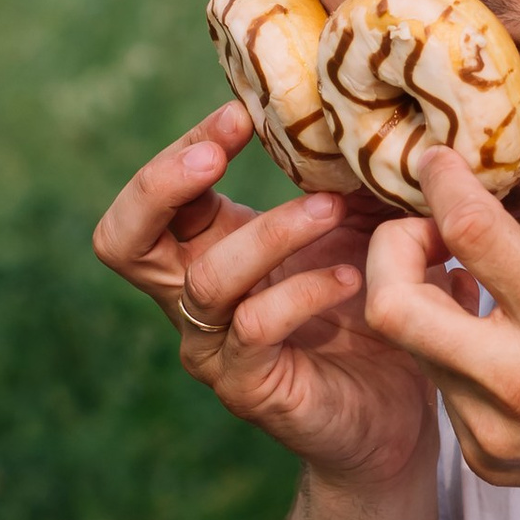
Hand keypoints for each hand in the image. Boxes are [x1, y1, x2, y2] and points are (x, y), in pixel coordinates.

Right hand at [92, 99, 429, 490]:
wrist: (399, 413)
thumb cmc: (374, 308)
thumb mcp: (364, 226)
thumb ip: (353, 175)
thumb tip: (372, 107)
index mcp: (207, 246)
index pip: (160, 191)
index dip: (185, 145)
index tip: (242, 109)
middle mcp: (192, 296)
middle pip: (120, 240)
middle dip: (162, 184)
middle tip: (219, 150)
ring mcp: (212, 347)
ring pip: (206, 281)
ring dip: (269, 233)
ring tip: (329, 208)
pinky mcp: (245, 387)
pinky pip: (252, 330)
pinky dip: (301, 294)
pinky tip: (351, 278)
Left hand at [362, 129, 519, 519]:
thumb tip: (517, 135)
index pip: (469, 231)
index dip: (442, 181)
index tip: (436, 158)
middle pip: (392, 305)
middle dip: (392, 247)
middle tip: (427, 226)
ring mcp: (496, 430)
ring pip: (409, 344)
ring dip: (425, 295)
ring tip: (469, 272)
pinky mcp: (486, 459)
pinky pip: (441, 385)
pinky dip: (455, 347)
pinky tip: (499, 334)